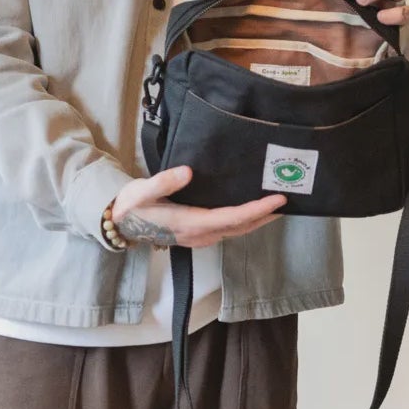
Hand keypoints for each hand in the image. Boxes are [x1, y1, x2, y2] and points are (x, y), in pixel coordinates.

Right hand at [110, 165, 286, 247]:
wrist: (120, 223)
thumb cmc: (131, 205)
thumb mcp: (142, 191)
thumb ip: (164, 181)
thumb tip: (188, 172)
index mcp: (189, 223)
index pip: (231, 218)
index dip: (256, 210)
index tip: (276, 201)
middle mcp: (199, 234)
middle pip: (240, 227)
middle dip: (265, 216)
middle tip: (288, 201)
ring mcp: (199, 237)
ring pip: (236, 231)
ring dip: (258, 220)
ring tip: (277, 206)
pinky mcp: (198, 234)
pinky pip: (229, 229)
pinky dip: (246, 221)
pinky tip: (254, 211)